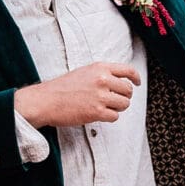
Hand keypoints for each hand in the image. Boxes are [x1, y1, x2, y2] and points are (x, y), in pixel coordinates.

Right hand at [14, 61, 140, 127]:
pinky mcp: (97, 112)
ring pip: (124, 104)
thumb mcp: (84, 72)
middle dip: (124, 96)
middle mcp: (103, 80)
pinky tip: (99, 114)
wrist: (47, 100)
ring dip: (117, 108)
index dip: (135, 78)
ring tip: (105, 107)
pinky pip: (115, 116)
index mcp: (100, 68)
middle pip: (128, 90)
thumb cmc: (62, 87)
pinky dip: (109, 117)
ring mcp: (101, 96)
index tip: (137, 83)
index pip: (127, 71)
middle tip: (115, 100)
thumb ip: (102, 74)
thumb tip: (119, 81)